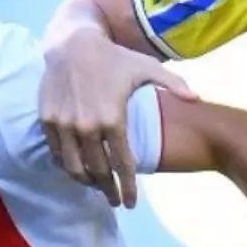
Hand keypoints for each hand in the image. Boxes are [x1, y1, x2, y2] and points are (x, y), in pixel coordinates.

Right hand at [40, 30, 197, 208]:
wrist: (72, 42)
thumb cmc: (114, 57)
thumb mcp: (147, 67)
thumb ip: (174, 84)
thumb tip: (198, 99)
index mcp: (112, 119)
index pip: (121, 165)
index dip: (128, 187)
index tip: (131, 203)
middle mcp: (86, 126)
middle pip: (98, 172)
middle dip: (109, 191)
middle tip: (116, 201)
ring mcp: (64, 125)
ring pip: (74, 168)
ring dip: (87, 183)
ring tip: (98, 187)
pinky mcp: (48, 121)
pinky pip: (57, 154)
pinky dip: (68, 166)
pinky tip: (78, 169)